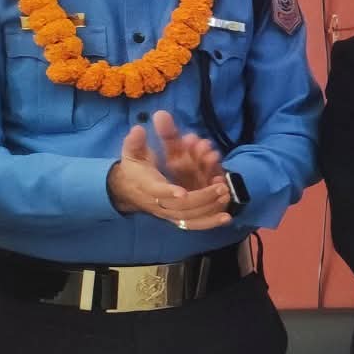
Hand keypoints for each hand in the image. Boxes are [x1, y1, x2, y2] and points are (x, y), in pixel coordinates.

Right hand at [108, 124, 232, 230]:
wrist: (127, 190)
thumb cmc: (134, 169)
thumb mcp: (132, 153)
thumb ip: (135, 142)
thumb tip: (138, 129)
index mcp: (147, 186)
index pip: (158, 191)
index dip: (169, 192)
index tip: (182, 193)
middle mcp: (158, 203)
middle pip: (180, 207)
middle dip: (202, 198)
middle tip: (221, 187)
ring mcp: (168, 213)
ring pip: (189, 217)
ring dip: (209, 209)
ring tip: (226, 195)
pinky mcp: (175, 218)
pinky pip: (192, 225)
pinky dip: (209, 222)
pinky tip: (226, 217)